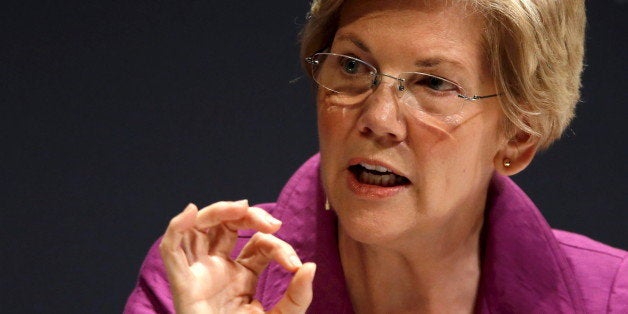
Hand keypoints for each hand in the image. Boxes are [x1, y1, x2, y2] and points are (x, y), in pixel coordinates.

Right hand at [159, 200, 315, 313]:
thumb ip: (298, 295)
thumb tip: (310, 266)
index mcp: (241, 276)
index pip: (258, 244)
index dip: (278, 246)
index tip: (295, 263)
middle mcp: (218, 269)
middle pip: (225, 226)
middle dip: (248, 215)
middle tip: (272, 222)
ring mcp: (200, 274)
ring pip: (199, 229)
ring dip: (217, 211)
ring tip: (241, 208)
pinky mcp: (182, 285)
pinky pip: (171, 251)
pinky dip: (176, 228)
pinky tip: (189, 213)